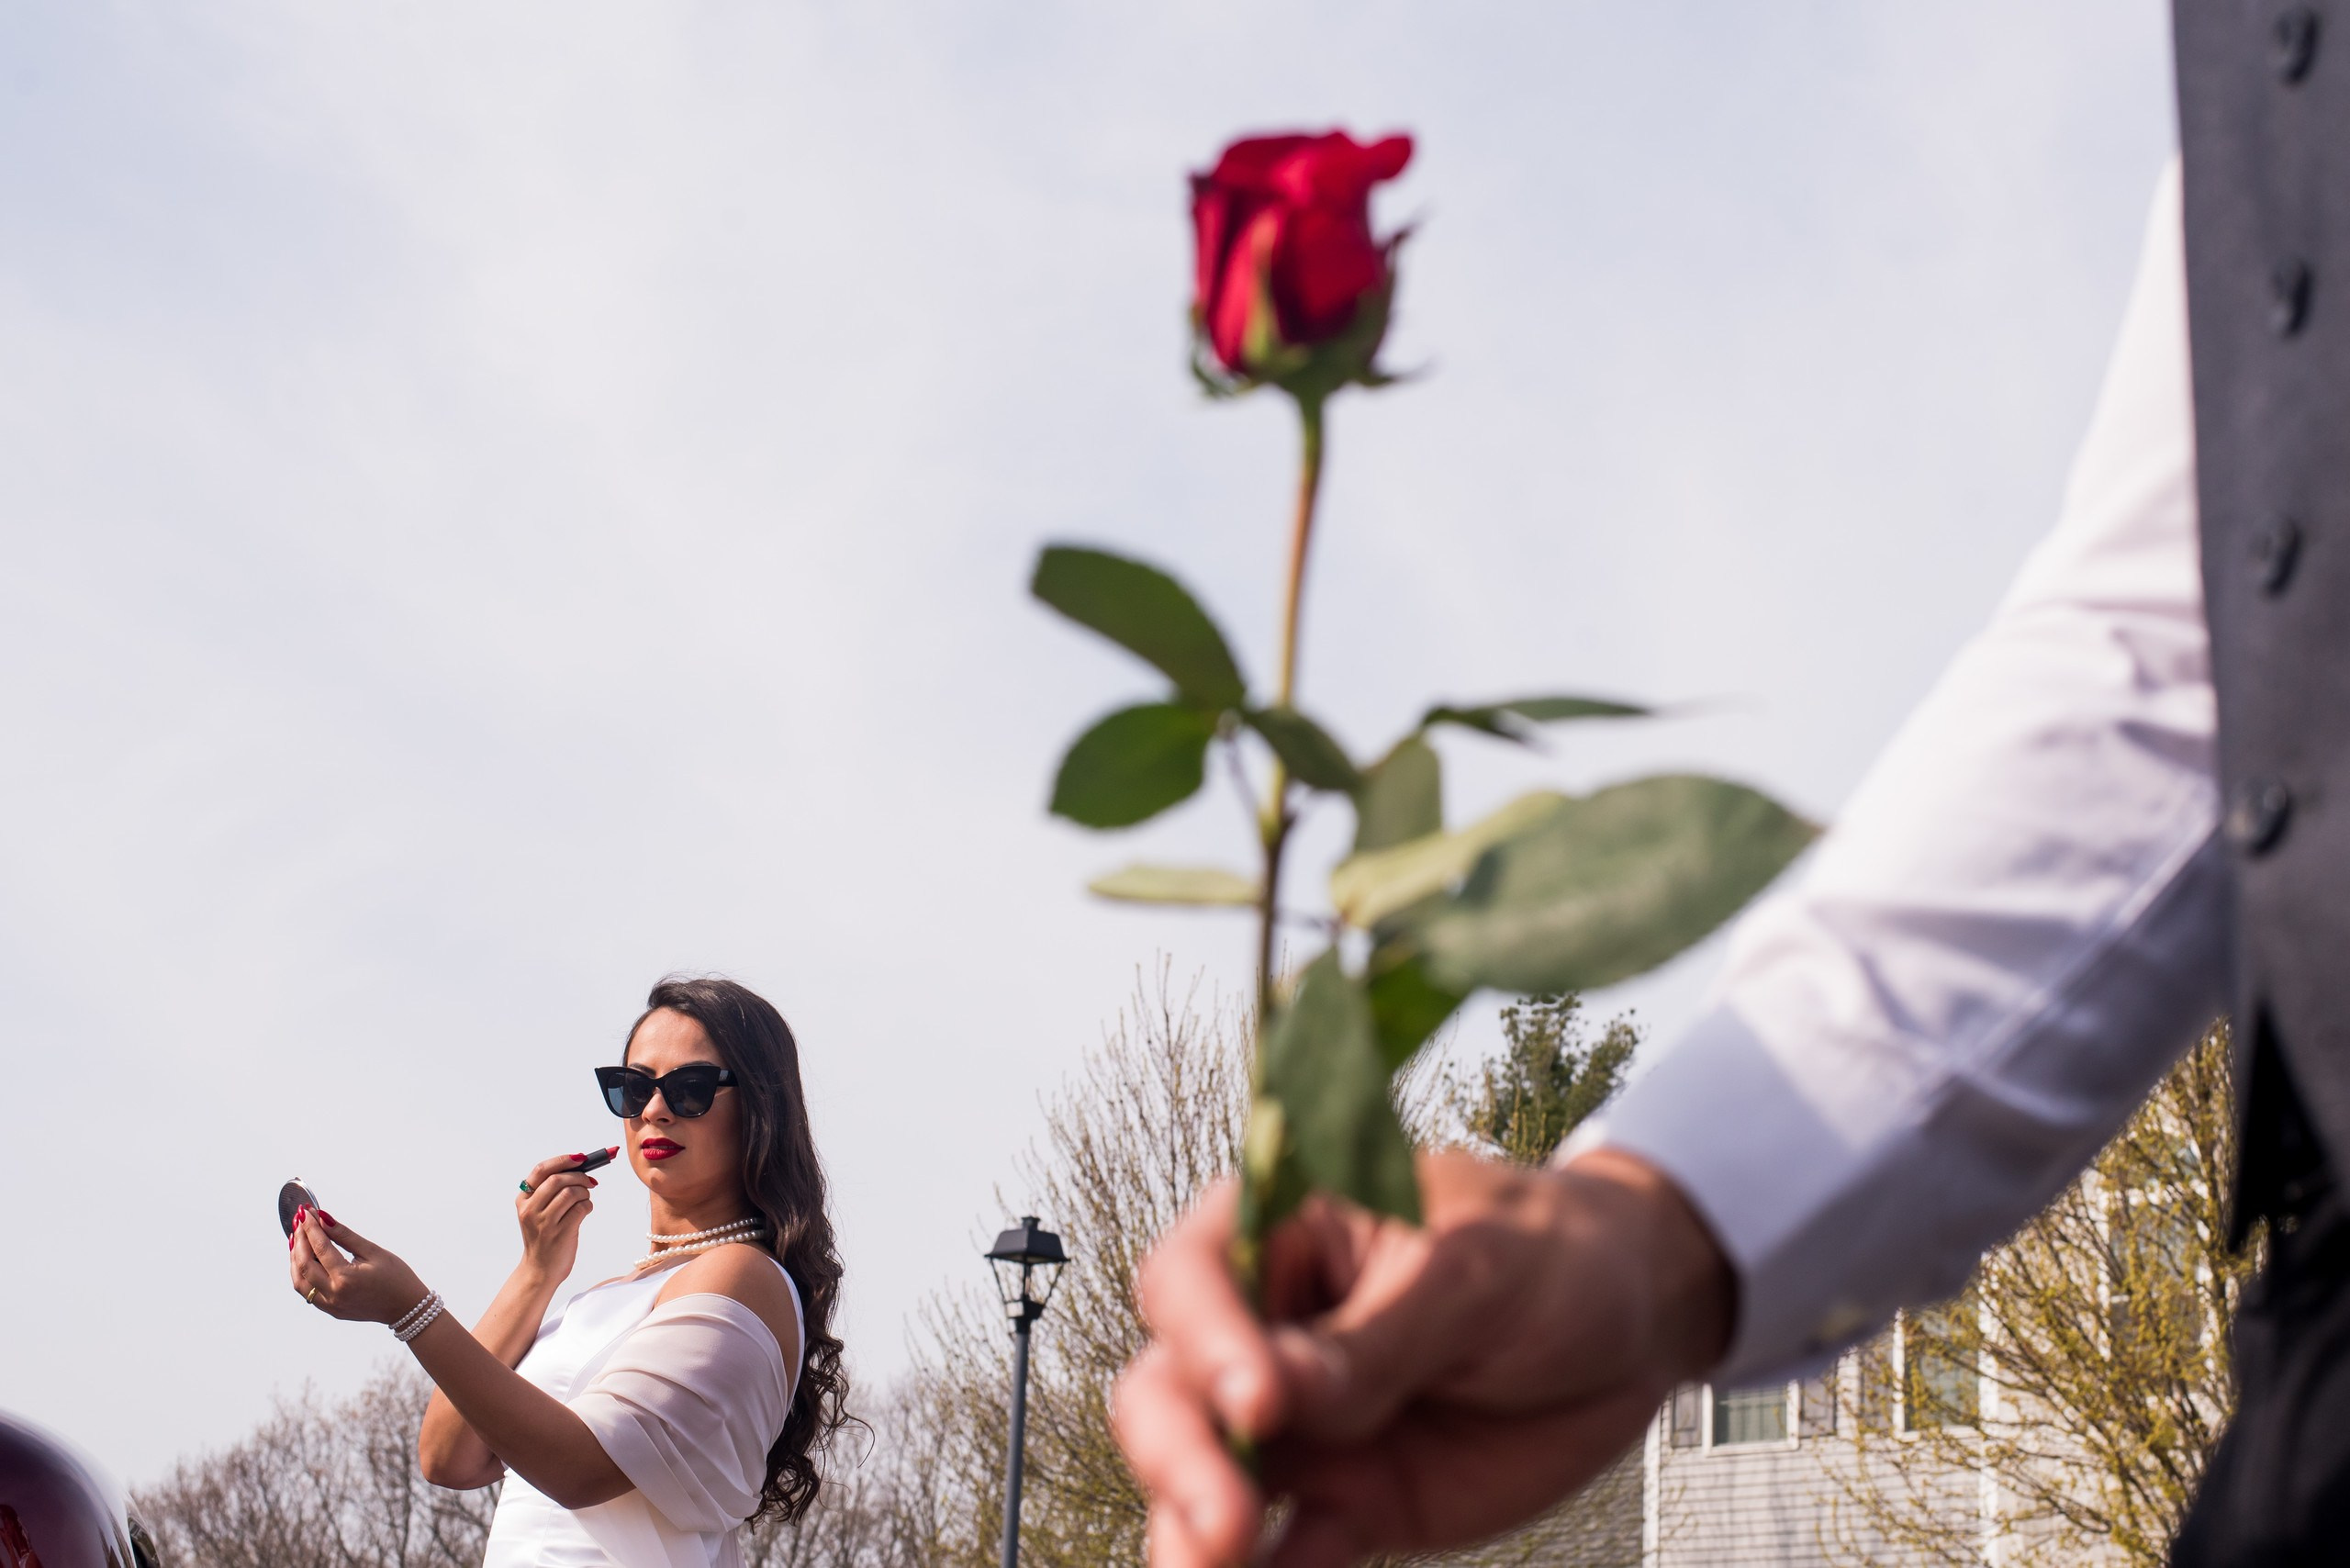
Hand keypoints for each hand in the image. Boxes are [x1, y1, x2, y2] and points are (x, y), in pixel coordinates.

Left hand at [288, 1208, 430, 1325]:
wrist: (405, 1307)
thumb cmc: (396, 1277)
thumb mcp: (373, 1251)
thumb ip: (345, 1236)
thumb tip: (324, 1219)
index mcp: (346, 1278)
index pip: (320, 1247)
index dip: (311, 1227)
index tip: (307, 1212)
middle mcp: (333, 1293)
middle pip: (304, 1263)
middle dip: (300, 1239)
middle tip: (300, 1221)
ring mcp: (330, 1305)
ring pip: (299, 1280)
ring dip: (295, 1258)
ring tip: (297, 1238)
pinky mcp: (330, 1310)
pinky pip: (307, 1291)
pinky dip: (301, 1273)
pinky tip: (304, 1259)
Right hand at [515, 1153, 600, 1283]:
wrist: (539, 1271)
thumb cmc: (544, 1238)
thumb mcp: (538, 1213)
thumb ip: (551, 1192)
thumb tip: (580, 1168)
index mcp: (523, 1201)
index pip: (541, 1170)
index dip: (563, 1160)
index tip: (581, 1158)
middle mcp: (530, 1210)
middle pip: (558, 1179)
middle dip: (579, 1176)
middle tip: (590, 1181)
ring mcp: (544, 1222)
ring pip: (571, 1192)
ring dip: (585, 1192)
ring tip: (585, 1199)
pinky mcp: (560, 1233)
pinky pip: (581, 1208)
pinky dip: (588, 1205)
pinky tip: (585, 1211)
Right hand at [1112, 1149, 1734, 1567]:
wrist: (1632, 1325)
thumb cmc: (1548, 1254)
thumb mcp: (1476, 1272)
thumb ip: (1378, 1335)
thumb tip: (1276, 1393)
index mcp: (1281, 1231)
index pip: (1194, 1278)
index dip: (1205, 1340)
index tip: (1259, 1402)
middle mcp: (1265, 1327)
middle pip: (1172, 1390)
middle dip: (1180, 1457)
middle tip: (1224, 1521)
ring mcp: (1299, 1423)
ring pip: (1207, 1481)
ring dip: (1195, 1535)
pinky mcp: (1341, 1501)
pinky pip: (1282, 1552)